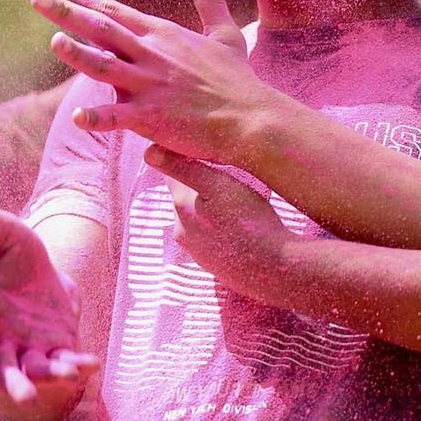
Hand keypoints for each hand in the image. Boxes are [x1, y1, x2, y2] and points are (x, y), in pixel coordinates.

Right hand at [0, 209, 97, 420]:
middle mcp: (0, 337)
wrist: (33, 269)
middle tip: (27, 398)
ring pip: (34, 369)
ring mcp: (26, 345)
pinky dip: (77, 364)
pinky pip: (63, 360)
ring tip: (70, 376)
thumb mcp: (2, 233)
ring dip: (50, 377)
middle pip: (2, 368)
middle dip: (13, 383)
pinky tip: (93, 364)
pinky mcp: (52, 346)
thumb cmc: (9, 251)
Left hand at [31, 0, 273, 163]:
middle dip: (67, 13)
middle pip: (103, 30)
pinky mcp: (155, 117)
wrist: (253, 117)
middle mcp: (153, 55)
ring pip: (106, 67)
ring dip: (79, 55)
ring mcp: (152, 86)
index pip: (114, 12)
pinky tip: (78, 117)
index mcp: (163, 36)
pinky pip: (120, 117)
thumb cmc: (237, 79)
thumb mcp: (223, 32)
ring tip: (53, 41)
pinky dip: (99, 117)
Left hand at [145, 145, 290, 292]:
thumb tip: (149, 151)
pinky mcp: (213, 265)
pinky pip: (213, 240)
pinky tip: (242, 230)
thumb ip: (184, 168)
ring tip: (239, 206)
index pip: (172, 176)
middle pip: (187, 199)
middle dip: (202, 188)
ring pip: (200, 220)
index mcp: (180, 207)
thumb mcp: (218, 185)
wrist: (272, 268)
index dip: (183, 161)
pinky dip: (223, 231)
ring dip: (214, 211)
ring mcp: (197, 252)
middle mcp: (181, 230)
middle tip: (228, 179)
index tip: (197, 152)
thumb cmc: (248, 220)